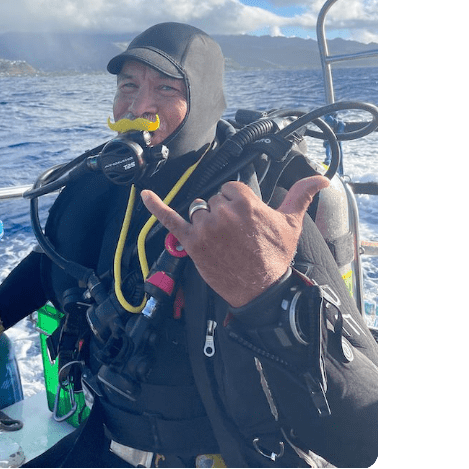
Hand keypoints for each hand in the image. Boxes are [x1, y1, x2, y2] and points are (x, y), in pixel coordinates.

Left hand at [141, 175, 329, 307]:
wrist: (261, 290)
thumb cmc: (275, 256)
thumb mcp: (291, 223)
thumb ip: (302, 194)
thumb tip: (322, 177)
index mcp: (245, 203)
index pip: (230, 188)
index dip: (237, 203)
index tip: (245, 220)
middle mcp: (222, 213)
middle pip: (213, 199)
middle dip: (222, 213)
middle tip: (237, 235)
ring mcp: (205, 228)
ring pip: (198, 210)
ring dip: (206, 220)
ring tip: (222, 240)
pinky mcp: (191, 243)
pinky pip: (170, 220)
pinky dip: (156, 207)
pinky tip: (146, 195)